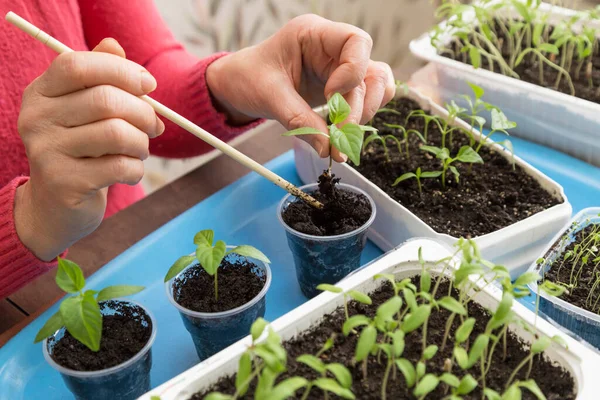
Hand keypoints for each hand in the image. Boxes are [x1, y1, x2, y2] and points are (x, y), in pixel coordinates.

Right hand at [14, 39, 163, 260]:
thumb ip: (100, 77)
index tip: (149, 85)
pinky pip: (120, 166)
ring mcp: (46, 152)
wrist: (57, 206)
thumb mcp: (85, 111)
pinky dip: (136, 168)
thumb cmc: (82, 151)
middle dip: (143, 112)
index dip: (121, 70)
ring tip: (140, 150)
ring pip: (117, 134)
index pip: (78, 65)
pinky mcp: (64, 183)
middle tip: (155, 126)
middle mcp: (36, 119)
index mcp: (41, 93)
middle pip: (105, 100)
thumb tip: (114, 45)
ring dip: (142, 143)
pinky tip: (130, 171)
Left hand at [206, 14, 395, 161]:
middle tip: (339, 135)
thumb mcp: (269, 96)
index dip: (352, 72)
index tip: (330, 97)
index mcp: (314, 34)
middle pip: (370, 72)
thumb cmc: (247, 77)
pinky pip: (366, 100)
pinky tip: (342, 133)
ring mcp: (340, 69)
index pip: (356, 42)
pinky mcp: (341, 89)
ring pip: (376, 87)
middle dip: (358, 107)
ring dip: (364, 114)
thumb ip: (300, 121)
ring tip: (341, 136)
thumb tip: (329, 149)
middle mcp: (333, 49)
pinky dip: (360, 118)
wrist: (237, 86)